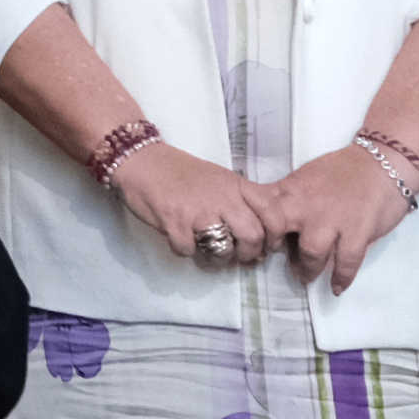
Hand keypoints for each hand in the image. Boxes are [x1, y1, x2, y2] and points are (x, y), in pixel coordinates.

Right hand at [111, 140, 279, 268]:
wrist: (142, 160)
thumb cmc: (182, 173)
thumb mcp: (220, 179)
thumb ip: (241, 201)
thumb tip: (261, 236)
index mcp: (235, 185)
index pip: (271, 212)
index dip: (276, 234)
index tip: (268, 245)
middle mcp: (221, 197)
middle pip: (252, 236)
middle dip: (248, 254)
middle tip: (239, 256)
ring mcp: (197, 210)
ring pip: (223, 249)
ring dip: (218, 258)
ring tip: (209, 251)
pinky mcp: (174, 222)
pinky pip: (189, 251)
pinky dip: (185, 250)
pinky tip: (181, 239)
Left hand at [259, 146, 417, 293]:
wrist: (383, 161)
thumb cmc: (342, 172)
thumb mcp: (306, 179)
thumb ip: (288, 201)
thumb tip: (272, 228)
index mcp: (291, 189)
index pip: (258, 206)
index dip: (251, 225)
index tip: (252, 239)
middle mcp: (307, 204)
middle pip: (276, 229)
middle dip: (272, 247)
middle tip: (274, 258)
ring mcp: (333, 218)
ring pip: (311, 253)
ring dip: (307, 269)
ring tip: (306, 276)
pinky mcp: (358, 230)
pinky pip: (346, 262)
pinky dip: (341, 278)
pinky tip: (336, 287)